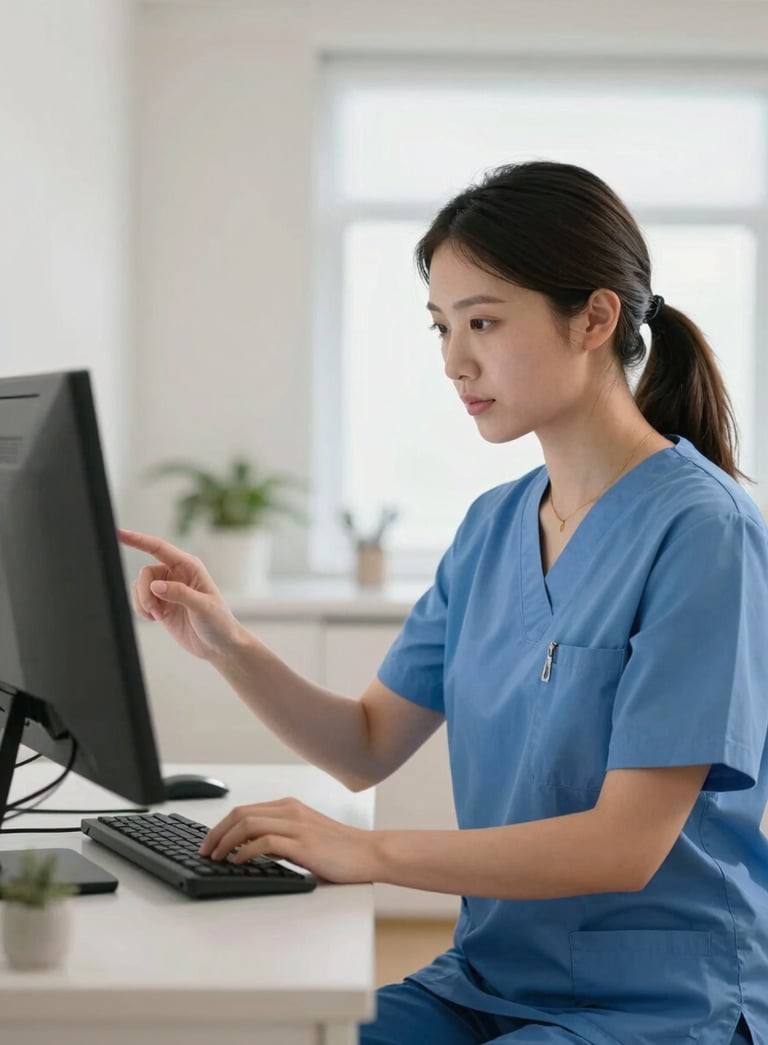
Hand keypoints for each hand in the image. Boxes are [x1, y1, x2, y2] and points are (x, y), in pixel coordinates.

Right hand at [118, 528, 244, 659]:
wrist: (219, 645)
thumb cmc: (218, 622)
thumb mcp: (203, 607)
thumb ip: (180, 594)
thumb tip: (155, 585)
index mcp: (189, 566)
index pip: (159, 548)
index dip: (138, 540)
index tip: (119, 534)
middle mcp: (176, 574)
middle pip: (145, 573)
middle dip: (145, 593)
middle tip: (156, 611)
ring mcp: (167, 589)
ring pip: (139, 587)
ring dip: (143, 603)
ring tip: (159, 616)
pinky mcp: (160, 604)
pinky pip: (139, 601)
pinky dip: (142, 611)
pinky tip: (156, 618)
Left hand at [198, 797, 378, 883]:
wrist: (369, 852)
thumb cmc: (339, 849)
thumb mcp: (305, 836)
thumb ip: (280, 837)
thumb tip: (248, 850)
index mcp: (289, 806)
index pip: (244, 810)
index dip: (221, 826)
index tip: (209, 842)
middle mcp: (290, 811)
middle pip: (240, 814)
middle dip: (216, 833)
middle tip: (205, 851)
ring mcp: (297, 826)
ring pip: (248, 824)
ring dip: (225, 841)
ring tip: (216, 858)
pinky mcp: (303, 844)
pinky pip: (265, 842)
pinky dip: (245, 851)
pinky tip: (238, 862)